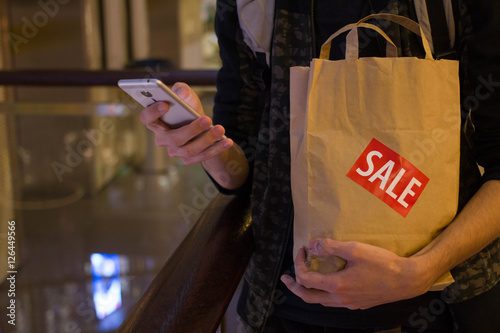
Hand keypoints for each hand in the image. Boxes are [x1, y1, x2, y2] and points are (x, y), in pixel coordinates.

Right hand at [139, 82, 233, 164]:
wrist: (200, 128)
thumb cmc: (188, 110)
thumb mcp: (185, 96)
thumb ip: (181, 90)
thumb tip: (181, 93)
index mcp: (156, 122)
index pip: (147, 119)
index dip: (153, 112)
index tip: (165, 104)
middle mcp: (163, 139)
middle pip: (174, 138)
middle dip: (191, 130)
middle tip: (207, 119)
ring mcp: (175, 151)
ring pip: (190, 149)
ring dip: (207, 140)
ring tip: (220, 129)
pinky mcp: (189, 159)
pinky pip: (203, 156)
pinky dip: (216, 148)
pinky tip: (228, 141)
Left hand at [281, 239, 430, 309]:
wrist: (407, 280)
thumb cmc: (382, 264)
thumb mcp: (355, 249)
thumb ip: (331, 246)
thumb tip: (312, 244)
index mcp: (336, 285)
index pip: (305, 279)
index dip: (298, 263)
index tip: (303, 249)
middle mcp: (340, 299)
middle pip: (308, 297)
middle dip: (294, 286)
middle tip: (285, 277)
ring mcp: (349, 303)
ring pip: (321, 301)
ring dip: (308, 290)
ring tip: (303, 279)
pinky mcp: (358, 303)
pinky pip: (333, 302)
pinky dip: (323, 293)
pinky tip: (328, 283)